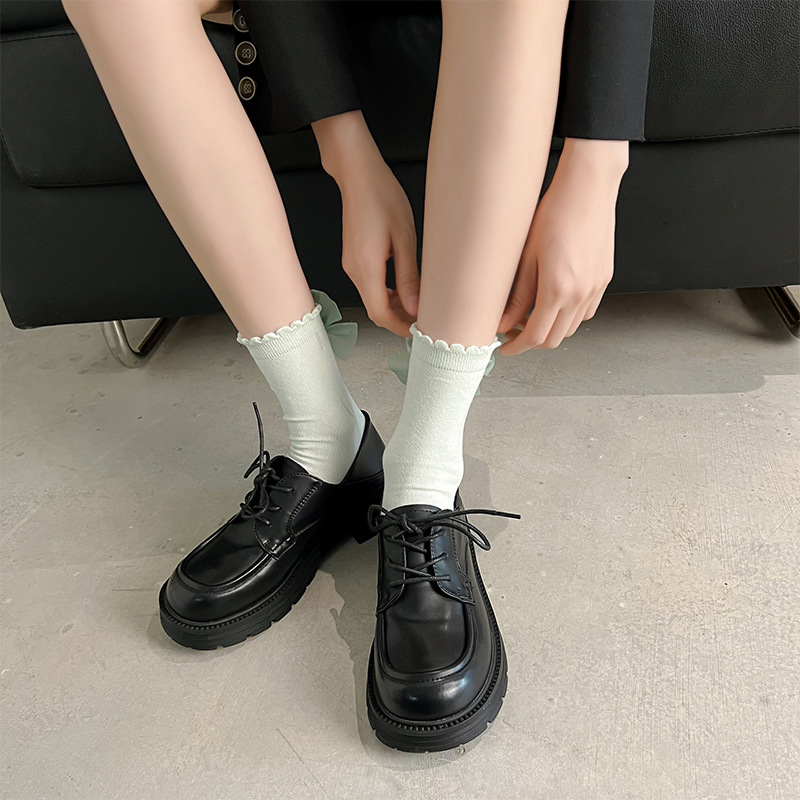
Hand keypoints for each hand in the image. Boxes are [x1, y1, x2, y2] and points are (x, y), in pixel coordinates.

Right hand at [313, 111, 418, 337]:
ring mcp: (351, 265)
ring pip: (373, 298)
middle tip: (425, 318)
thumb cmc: (382, 197)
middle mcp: (354, 270)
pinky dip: (387, 292)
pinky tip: (405, 286)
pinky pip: (370, 285)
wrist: (358, 174)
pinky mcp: (353, 258)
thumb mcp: (404, 238)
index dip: (400, 327)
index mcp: (366, 268)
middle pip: (375, 309)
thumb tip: (416, 308)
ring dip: (395, 305)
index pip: (380, 313)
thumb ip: (409, 276)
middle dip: (399, 319)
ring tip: (420, 302)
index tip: (419, 330)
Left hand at [497, 138, 628, 354]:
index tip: (505, 347)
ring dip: (551, 330)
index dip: (517, 347)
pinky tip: (554, 303)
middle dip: (532, 342)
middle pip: (555, 338)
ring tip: (531, 317)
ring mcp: (596, 288)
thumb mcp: (526, 255)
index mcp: (558, 289)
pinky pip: (586, 312)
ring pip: (571, 328)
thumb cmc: (555, 212)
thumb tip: (503, 323)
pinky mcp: (604, 279)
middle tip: (513, 332)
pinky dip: (569, 317)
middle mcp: (581, 293)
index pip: (536, 336)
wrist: (588, 188)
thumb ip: (516, 295)